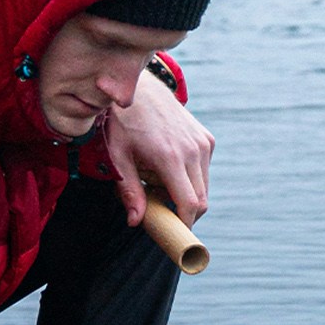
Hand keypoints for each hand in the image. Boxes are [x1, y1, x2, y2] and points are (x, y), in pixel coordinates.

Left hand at [105, 63, 213, 226]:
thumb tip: (136, 222)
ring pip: (203, 186)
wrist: (141, 89)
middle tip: (159, 211)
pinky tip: (166, 168)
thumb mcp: (117, 157)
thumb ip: (129, 191)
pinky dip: (189, 179)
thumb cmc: (122, 123)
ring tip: (157, 183)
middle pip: (201, 199)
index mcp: (170, 156)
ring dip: (185, 195)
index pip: (190, 203)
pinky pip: (203, 171)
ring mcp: (202, 142)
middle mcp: (192, 150)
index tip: (175, 235)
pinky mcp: (206, 138)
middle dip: (183, 213)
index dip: (185, 224)